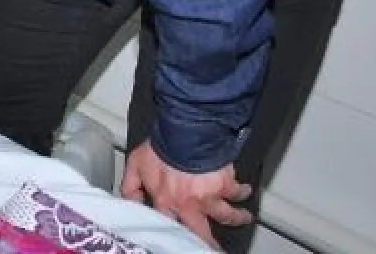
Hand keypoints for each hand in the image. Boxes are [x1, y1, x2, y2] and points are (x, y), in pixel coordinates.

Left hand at [121, 140, 252, 250]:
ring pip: (227, 215)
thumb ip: (130, 185)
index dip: (175, 235)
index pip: (169, 226)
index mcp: (165, 200)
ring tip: (243, 218)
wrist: (184, 134)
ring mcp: (209, 197)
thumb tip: (131, 200)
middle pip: (201, 232)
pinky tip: (245, 190)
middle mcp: (188, 204)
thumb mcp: (136, 164)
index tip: (182, 241)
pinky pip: (238, 192)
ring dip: (236, 217)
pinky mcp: (226, 185)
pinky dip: (243, 191)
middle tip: (216, 250)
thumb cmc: (160, 147)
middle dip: (210, 243)